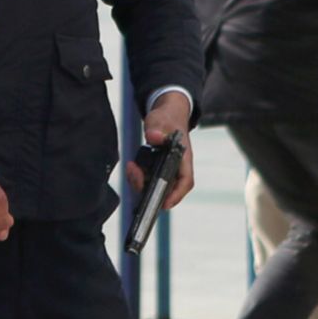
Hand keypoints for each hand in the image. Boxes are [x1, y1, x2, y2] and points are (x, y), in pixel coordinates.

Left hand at [124, 93, 194, 210]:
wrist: (166, 114)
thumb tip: (153, 137)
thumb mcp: (160, 120)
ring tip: (132, 168)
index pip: (186, 181)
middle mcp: (176, 167)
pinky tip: (132, 167)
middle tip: (135, 174)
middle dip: (150, 188)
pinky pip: (148, 179)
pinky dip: (138, 176)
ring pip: (155, 185)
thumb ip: (157, 128)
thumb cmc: (167, 118)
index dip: (177, 195)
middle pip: (167, 187)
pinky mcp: (156, 168)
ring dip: (141, 182)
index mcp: (184, 157)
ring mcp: (166, 169)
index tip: (164, 204)